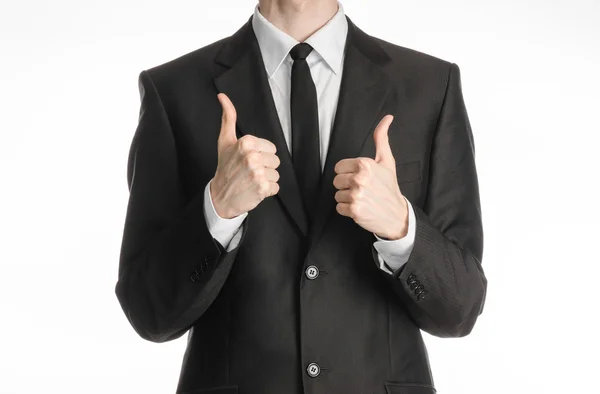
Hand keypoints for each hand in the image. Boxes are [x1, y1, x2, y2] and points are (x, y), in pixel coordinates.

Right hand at [210, 93, 280, 218]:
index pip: (271, 148)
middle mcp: (252, 156)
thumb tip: (222, 97)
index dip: (261, 155)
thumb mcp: (225, 141)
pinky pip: (276, 187)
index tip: (247, 160)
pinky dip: (267, 191)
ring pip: (276, 174)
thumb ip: (228, 118)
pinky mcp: (262, 188)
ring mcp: (258, 173)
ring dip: (266, 179)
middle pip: (276, 161)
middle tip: (249, 172)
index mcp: (247, 142)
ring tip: (251, 181)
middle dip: (265, 167)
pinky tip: (254, 189)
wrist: (220, 196)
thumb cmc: (225, 167)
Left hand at [333, 115, 407, 239]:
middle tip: (362, 189)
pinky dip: (347, 210)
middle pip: (336, 181)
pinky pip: (339, 207)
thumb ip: (381, 138)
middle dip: (347, 185)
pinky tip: (360, 208)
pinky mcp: (354, 210)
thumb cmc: (389, 187)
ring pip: (337, 195)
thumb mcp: (387, 161)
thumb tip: (387, 118)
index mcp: (365, 164)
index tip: (361, 178)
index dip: (348, 173)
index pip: (338, 167)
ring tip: (362, 199)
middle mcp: (360, 178)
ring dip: (347, 198)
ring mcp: (356, 195)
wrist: (397, 214)